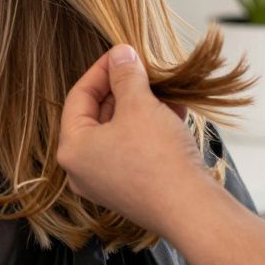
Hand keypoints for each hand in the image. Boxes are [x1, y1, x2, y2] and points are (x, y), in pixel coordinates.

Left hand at [56, 45, 215, 235]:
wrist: (192, 210)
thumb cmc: (158, 158)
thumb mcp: (140, 105)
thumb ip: (126, 75)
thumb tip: (120, 54)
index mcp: (72, 148)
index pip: (79, 97)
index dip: (101, 70)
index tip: (122, 53)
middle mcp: (82, 169)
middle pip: (98, 115)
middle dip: (124, 89)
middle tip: (143, 69)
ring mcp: (106, 182)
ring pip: (120, 131)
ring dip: (141, 107)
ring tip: (163, 88)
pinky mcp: (131, 190)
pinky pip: (134, 149)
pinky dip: (150, 128)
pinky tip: (173, 111)